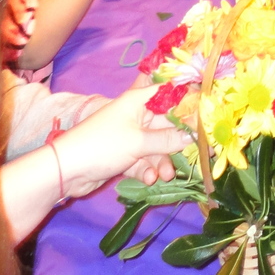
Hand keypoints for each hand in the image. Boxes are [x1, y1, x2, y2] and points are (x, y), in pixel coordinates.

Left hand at [55, 86, 189, 196]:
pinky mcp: (123, 155)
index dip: (188, 105)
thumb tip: (194, 134)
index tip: (207, 119)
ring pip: (155, 146)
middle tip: (195, 157)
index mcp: (139, 101)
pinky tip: (149, 179)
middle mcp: (136, 115)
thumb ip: (168, 140)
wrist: (67, 171)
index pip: (170, 95)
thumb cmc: (103, 145)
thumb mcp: (139, 142)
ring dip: (162, 161)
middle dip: (177, 143)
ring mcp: (129, 135)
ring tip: (164, 176)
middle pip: (165, 125)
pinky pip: (143, 159)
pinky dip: (147, 169)